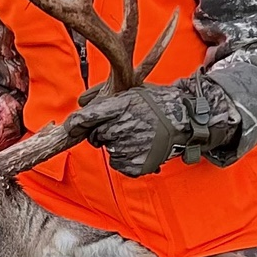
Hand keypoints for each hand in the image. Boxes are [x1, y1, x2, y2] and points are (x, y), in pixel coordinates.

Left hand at [70, 85, 186, 176]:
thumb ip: (105, 97)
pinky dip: (125, 158)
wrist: (186, 122)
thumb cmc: (157, 104)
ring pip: (108, 150)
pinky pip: (118, 163)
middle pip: (96, 136)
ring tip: (138, 136)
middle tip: (124, 126)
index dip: (76, 123)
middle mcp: (124, 127)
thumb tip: (81, 101)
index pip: (88, 117)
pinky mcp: (136, 165)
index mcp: (122, 106)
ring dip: (116, 145)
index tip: (71, 127)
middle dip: (104, 132)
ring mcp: (130, 147)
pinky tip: (140, 148)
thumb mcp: (132, 92)